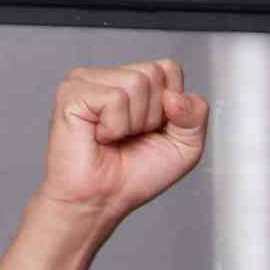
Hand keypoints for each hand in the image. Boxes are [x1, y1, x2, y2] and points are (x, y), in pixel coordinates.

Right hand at [32, 59, 206, 226]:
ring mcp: (88, 81)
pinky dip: (115, 126)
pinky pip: (115, 97)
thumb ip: (196, 115)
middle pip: (155, 72)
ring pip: (137, 81)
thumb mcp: (185, 146)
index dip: (172, 106)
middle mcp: (110, 77)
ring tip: (114, 138)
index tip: (152, 131)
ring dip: (134, 122)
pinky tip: (100, 137)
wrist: (103, 201)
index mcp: (135, 84)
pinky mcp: (72, 92)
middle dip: (153, 115)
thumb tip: (175, 95)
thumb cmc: (135, 176)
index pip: (169, 68)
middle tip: (130, 137)